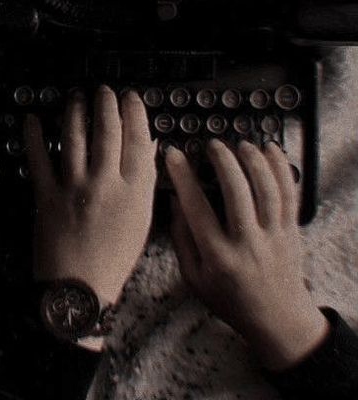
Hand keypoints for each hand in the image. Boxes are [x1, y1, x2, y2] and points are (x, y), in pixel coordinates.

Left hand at [24, 87, 156, 307]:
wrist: (78, 288)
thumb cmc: (114, 257)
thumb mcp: (141, 221)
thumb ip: (143, 182)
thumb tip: (146, 145)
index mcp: (134, 192)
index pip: (138, 141)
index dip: (134, 113)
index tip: (130, 97)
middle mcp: (105, 184)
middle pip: (107, 132)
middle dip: (105, 104)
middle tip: (103, 90)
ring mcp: (73, 188)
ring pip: (74, 138)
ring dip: (75, 111)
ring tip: (76, 96)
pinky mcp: (46, 195)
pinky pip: (38, 159)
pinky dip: (33, 137)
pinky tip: (32, 119)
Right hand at [165, 139, 328, 370]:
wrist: (278, 320)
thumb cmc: (229, 299)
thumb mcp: (193, 278)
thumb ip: (181, 240)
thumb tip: (174, 202)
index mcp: (218, 256)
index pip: (197, 208)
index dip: (182, 177)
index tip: (173, 154)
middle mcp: (247, 243)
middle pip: (237, 192)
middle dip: (223, 162)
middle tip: (212, 145)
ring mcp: (274, 236)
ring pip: (267, 190)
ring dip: (253, 161)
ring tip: (240, 145)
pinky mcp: (292, 231)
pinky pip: (289, 195)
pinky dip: (281, 169)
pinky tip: (270, 150)